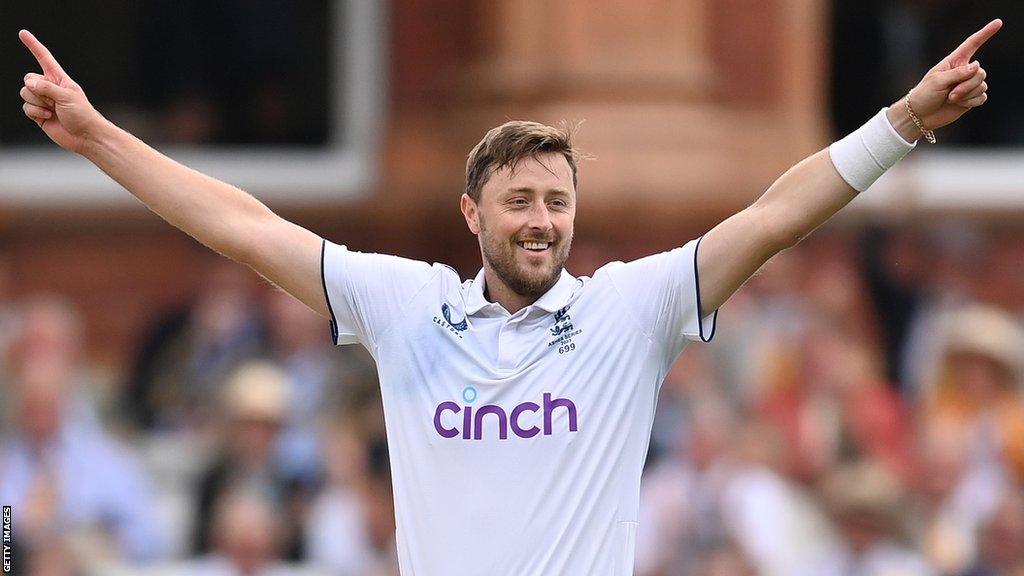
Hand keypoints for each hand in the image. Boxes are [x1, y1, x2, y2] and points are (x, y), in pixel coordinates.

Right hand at [18, 29, 105, 153]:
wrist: (85, 136)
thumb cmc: (82, 114)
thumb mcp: (66, 96)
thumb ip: (46, 87)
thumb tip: (29, 84)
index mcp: (59, 79)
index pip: (44, 58)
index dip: (33, 46)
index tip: (23, 33)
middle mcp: (49, 88)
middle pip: (28, 78)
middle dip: (37, 89)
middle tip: (53, 101)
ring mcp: (43, 101)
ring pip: (25, 93)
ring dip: (37, 102)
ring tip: (52, 110)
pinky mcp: (38, 114)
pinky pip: (26, 107)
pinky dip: (35, 112)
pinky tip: (48, 117)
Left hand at [904, 19, 1001, 132]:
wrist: (920, 115)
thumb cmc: (924, 95)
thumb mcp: (937, 81)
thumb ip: (958, 73)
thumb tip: (977, 66)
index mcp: (954, 62)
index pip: (972, 44)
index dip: (985, 33)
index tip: (998, 23)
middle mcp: (964, 71)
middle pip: (980, 72)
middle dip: (967, 84)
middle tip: (951, 94)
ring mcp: (968, 84)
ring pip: (982, 85)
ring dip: (967, 94)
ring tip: (951, 98)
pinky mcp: (971, 98)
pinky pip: (982, 97)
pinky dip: (971, 102)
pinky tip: (959, 104)